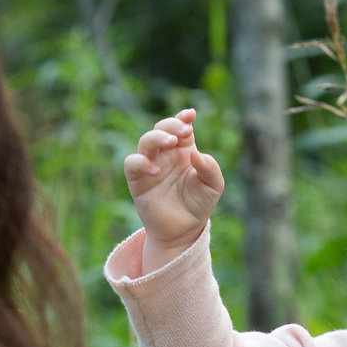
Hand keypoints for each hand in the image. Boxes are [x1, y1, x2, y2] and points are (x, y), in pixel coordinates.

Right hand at [124, 109, 224, 271]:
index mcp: (184, 151)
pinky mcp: (138, 180)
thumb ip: (210, 168)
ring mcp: (150, 166)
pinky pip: (132, 163)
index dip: (183, 117)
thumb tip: (195, 153)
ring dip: (157, 137)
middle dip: (171, 125)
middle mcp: (166, 155)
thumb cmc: (199, 205)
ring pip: (146, 141)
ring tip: (170, 142)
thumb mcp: (213, 186)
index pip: (180, 127)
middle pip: (162, 129)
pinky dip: (141, 162)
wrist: (184, 231)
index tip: (190, 115)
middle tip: (183, 132)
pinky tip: (155, 170)